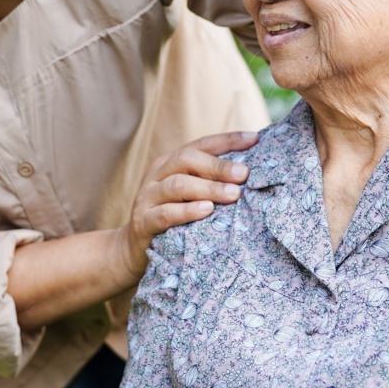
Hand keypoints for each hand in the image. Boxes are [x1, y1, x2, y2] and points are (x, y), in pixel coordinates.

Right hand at [115, 131, 256, 279]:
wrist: (133, 248)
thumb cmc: (173, 218)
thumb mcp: (189, 195)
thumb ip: (210, 182)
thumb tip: (250, 174)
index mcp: (171, 163)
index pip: (201, 144)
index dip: (228, 140)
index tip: (255, 139)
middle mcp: (157, 174)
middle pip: (187, 159)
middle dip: (218, 166)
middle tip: (244, 174)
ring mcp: (147, 197)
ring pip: (178, 185)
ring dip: (208, 189)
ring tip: (233, 194)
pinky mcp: (143, 221)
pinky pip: (166, 214)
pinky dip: (188, 211)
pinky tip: (207, 210)